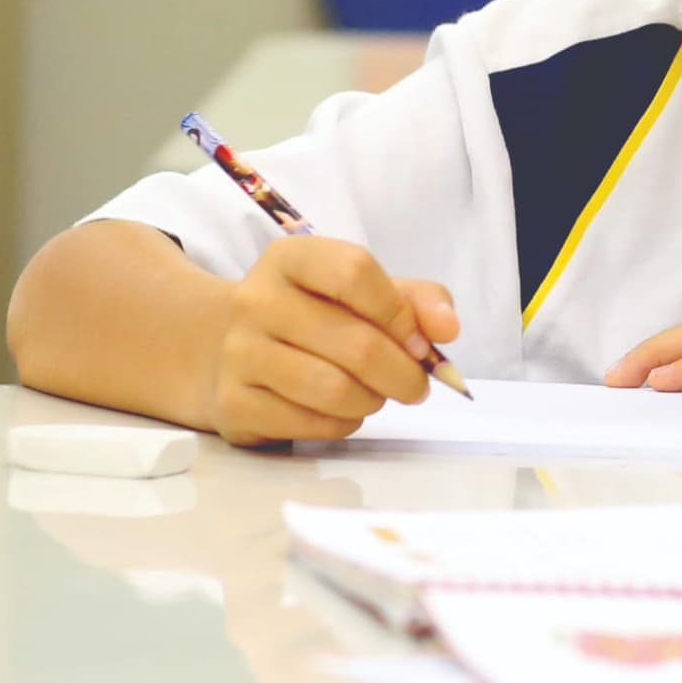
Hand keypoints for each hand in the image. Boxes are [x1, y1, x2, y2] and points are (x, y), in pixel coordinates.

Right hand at [205, 237, 459, 446]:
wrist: (234, 352)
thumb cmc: (317, 317)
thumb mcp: (367, 293)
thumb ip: (418, 301)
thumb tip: (447, 328)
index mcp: (290, 258)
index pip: (355, 271)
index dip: (399, 312)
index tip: (419, 341)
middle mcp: (255, 299)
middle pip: (356, 342)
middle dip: (403, 373)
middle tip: (415, 386)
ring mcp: (238, 352)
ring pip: (334, 389)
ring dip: (373, 401)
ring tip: (376, 396)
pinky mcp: (233, 403)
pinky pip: (310, 423)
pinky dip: (343, 424)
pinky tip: (342, 412)